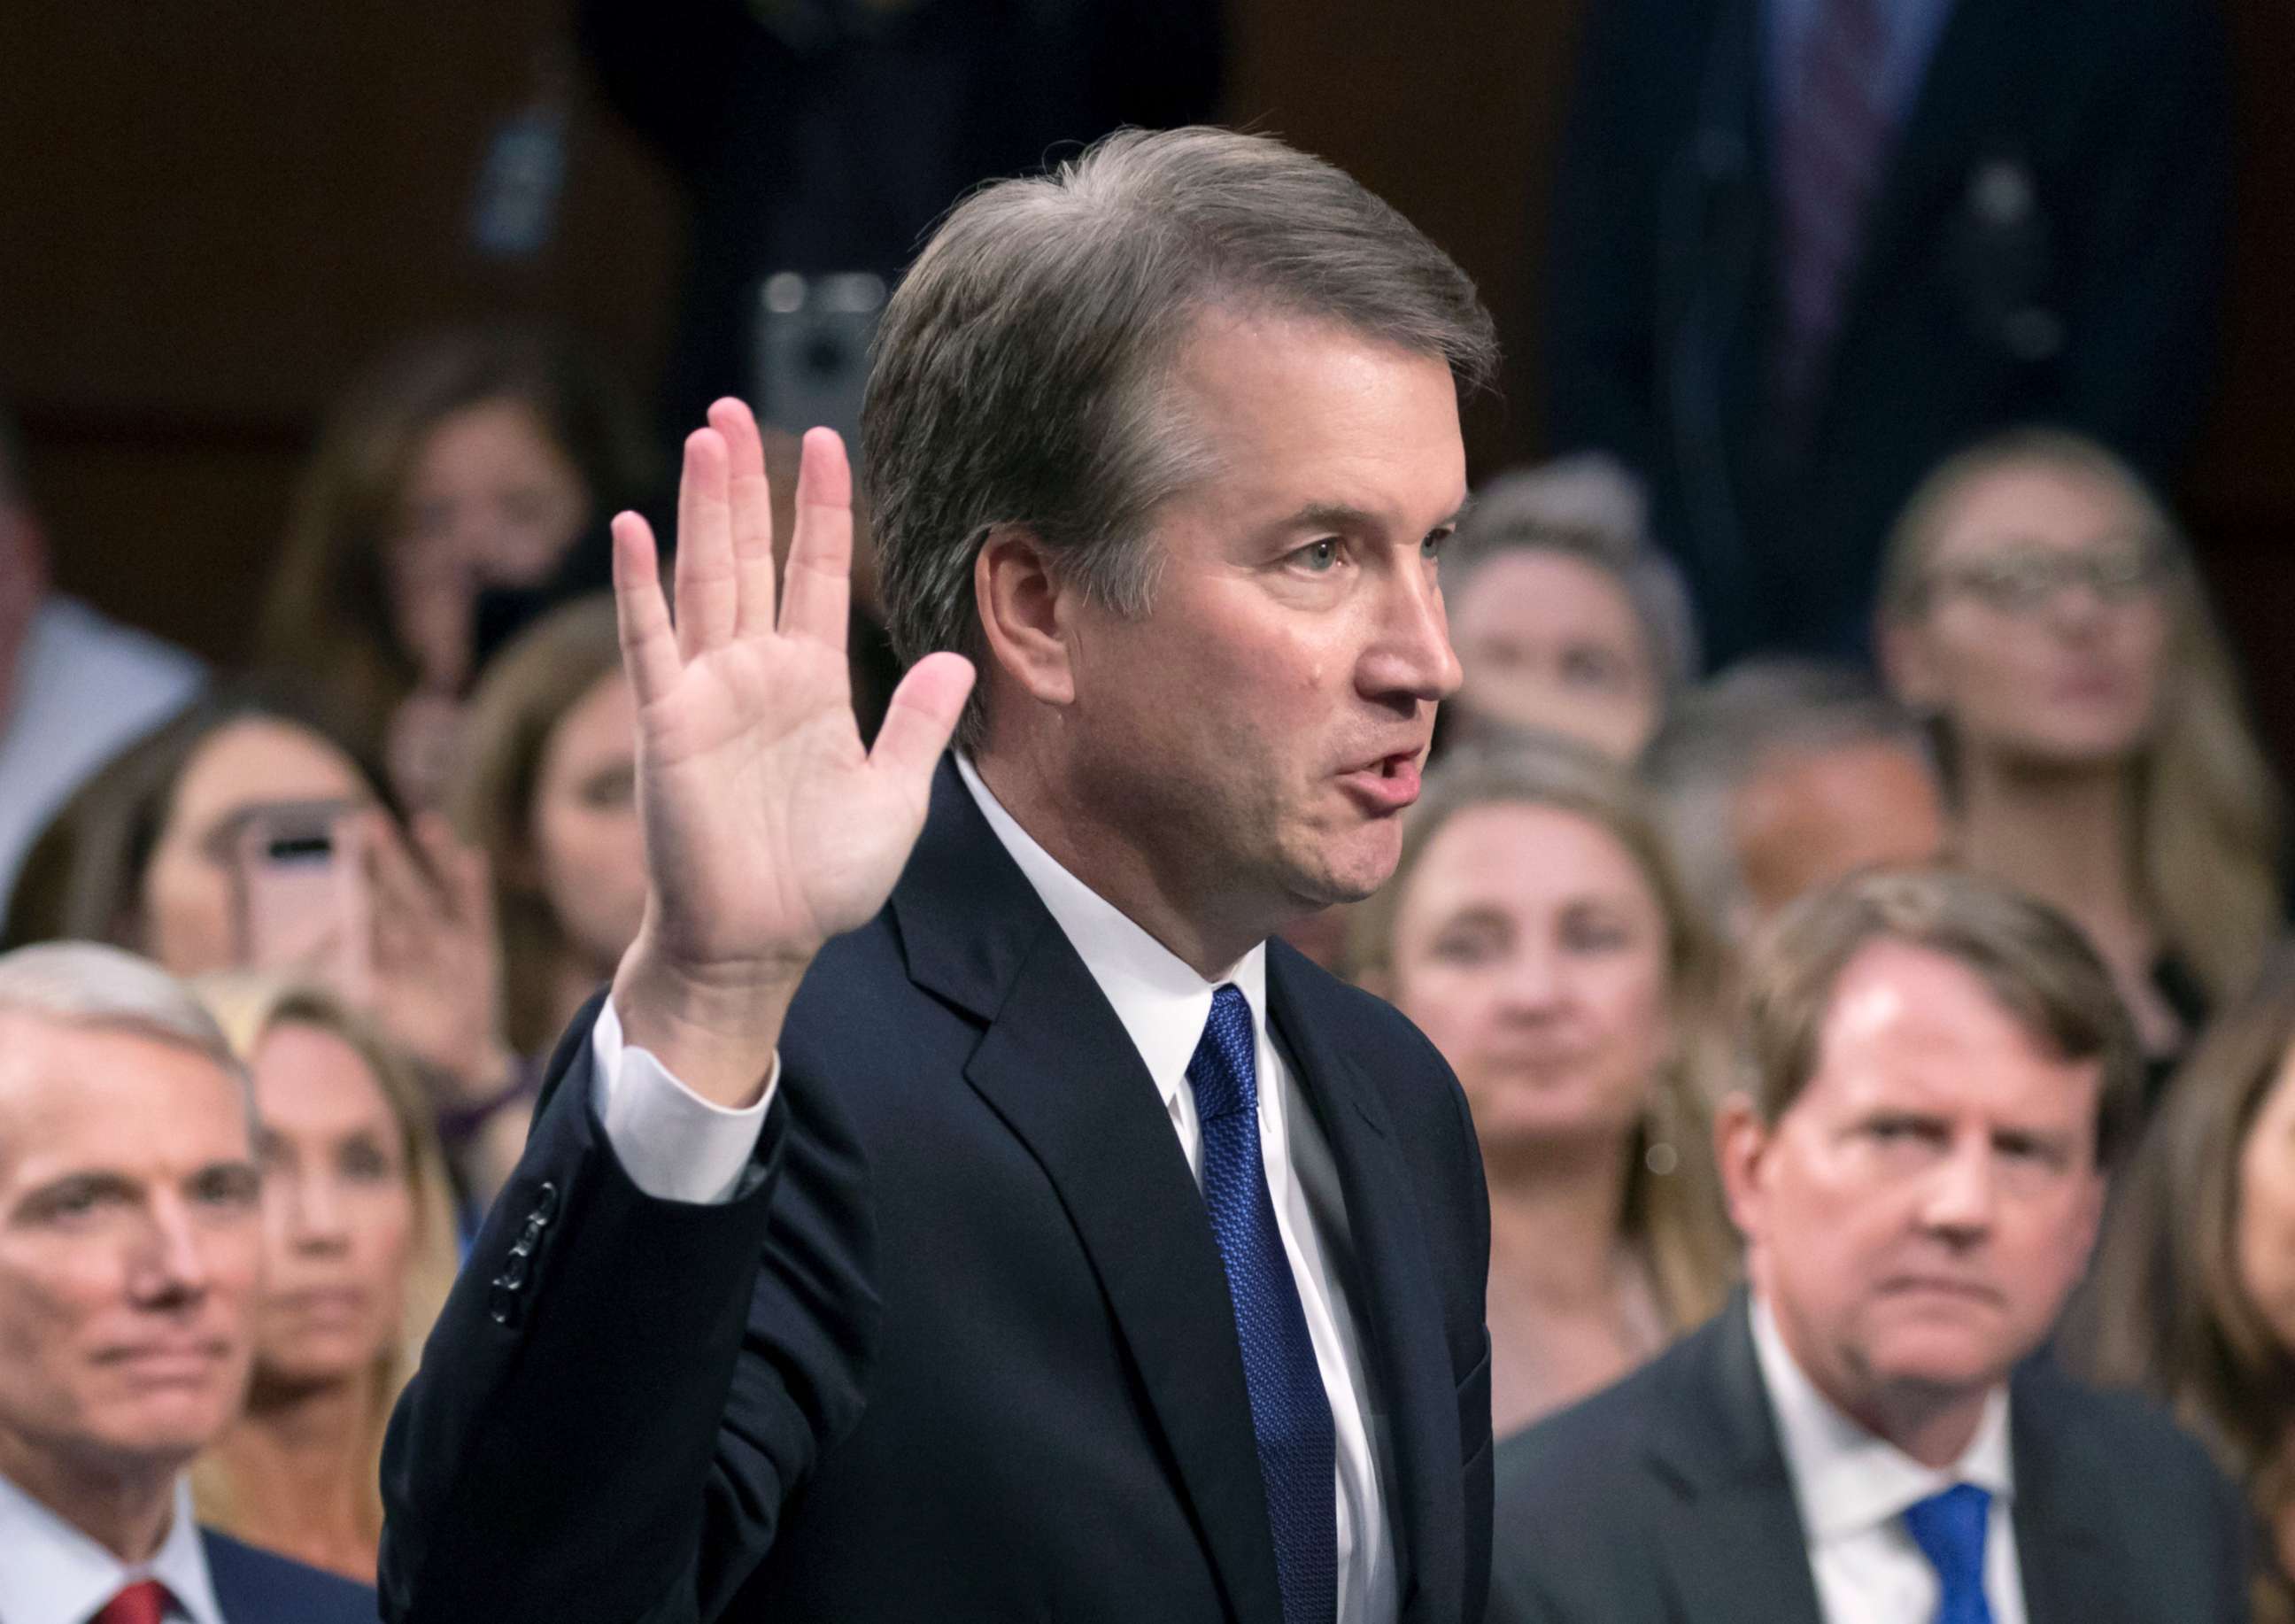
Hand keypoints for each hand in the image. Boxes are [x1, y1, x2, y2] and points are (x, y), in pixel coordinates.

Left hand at [364, 810, 515, 1105]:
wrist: (458, 1066)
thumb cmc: (408, 1044)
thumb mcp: (366, 1018)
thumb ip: (338, 989)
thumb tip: (290, 969)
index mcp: (384, 954)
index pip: (365, 906)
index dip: (353, 874)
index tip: (339, 840)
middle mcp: (415, 941)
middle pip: (397, 890)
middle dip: (382, 857)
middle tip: (364, 820)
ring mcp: (449, 943)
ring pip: (437, 894)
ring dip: (433, 858)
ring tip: (426, 824)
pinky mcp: (480, 951)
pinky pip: (476, 914)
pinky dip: (472, 888)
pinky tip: (469, 858)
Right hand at [609, 401, 972, 1103]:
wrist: (760, 944)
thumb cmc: (821, 882)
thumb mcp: (895, 800)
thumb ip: (918, 726)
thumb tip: (950, 659)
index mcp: (813, 682)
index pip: (817, 574)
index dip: (821, 510)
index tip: (823, 440)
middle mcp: (757, 673)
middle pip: (750, 556)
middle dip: (747, 483)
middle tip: (739, 410)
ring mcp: (708, 692)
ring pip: (704, 578)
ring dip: (701, 508)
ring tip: (705, 437)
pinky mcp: (666, 722)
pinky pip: (649, 641)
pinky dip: (638, 585)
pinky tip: (632, 526)